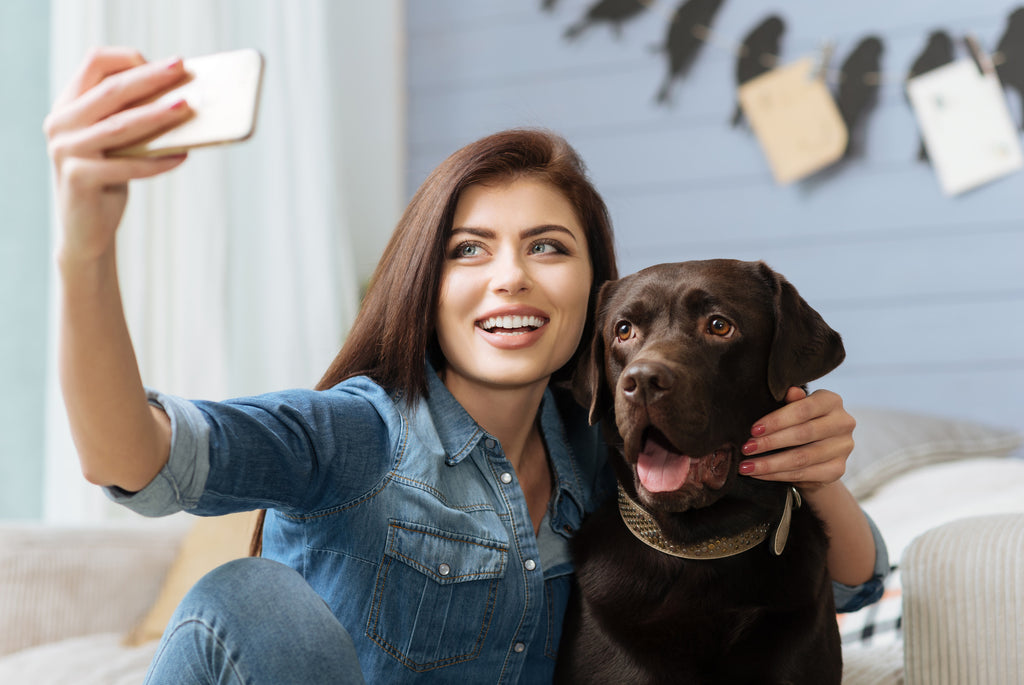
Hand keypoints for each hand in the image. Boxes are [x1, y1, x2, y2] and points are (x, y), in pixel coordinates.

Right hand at [44, 47, 192, 263]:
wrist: (87, 230)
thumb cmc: (110, 180)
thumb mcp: (119, 143)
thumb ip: (133, 118)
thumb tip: (184, 98)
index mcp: (68, 105)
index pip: (94, 63)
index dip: (130, 59)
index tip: (168, 65)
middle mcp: (60, 122)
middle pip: (110, 89)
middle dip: (150, 77)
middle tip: (182, 69)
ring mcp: (65, 150)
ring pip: (119, 125)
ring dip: (157, 115)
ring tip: (187, 108)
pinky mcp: (78, 177)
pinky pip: (126, 165)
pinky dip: (157, 161)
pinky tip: (182, 156)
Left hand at [737, 387, 854, 491]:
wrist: (815, 453)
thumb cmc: (798, 422)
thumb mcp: (793, 408)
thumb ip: (792, 401)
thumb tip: (789, 391)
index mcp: (832, 401)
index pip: (803, 410)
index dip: (777, 420)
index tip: (753, 430)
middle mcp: (843, 423)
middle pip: (802, 434)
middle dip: (770, 442)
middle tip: (746, 448)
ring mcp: (843, 448)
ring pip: (801, 458)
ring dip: (769, 464)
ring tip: (746, 466)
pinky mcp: (838, 470)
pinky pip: (803, 474)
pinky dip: (777, 475)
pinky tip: (759, 474)